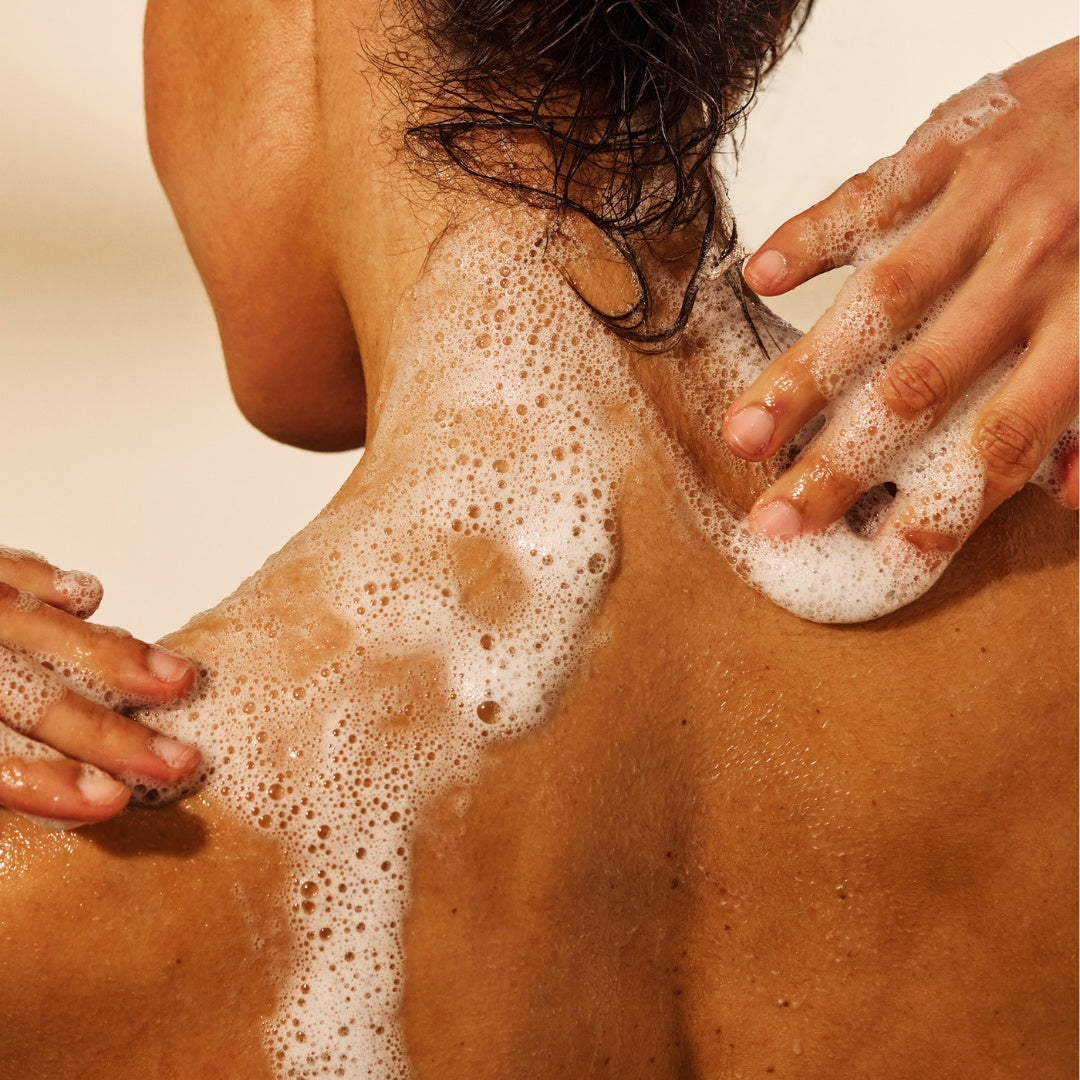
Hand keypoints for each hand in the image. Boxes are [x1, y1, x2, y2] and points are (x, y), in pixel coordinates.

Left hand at [0, 547, 199, 826]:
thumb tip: (39, 806)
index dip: (47, 780)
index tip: (111, 801)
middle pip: (31, 695)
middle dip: (112, 732)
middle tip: (178, 762)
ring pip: (34, 627)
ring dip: (114, 655)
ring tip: (177, 679)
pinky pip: (3, 570)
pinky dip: (45, 581)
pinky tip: (90, 597)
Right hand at [723, 39, 1078, 548]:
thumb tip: (1067, 492)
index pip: (1007, 435)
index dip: (948, 503)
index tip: (889, 551)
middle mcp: (1034, 266)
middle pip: (921, 385)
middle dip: (840, 460)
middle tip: (779, 516)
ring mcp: (986, 203)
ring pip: (880, 301)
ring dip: (803, 372)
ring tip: (743, 430)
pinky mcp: (955, 143)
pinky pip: (872, 192)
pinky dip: (811, 235)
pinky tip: (762, 278)